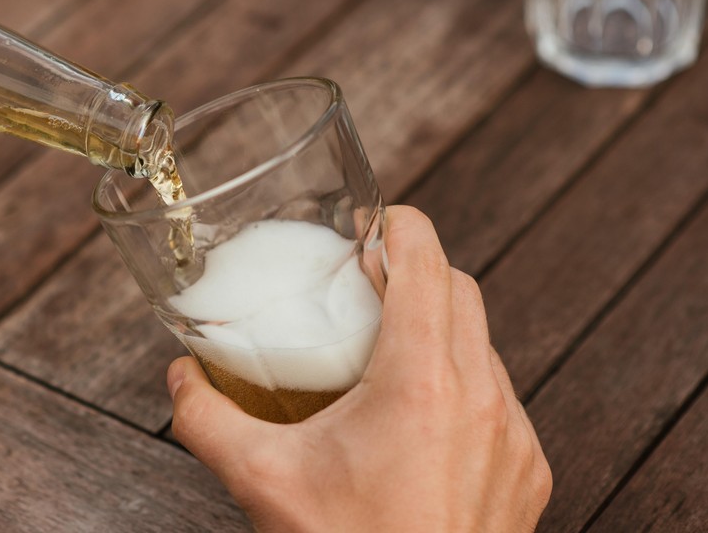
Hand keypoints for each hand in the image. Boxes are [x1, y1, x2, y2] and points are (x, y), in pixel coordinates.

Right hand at [168, 206, 551, 531]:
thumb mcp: (261, 482)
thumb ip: (207, 420)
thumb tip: (180, 378)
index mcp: (422, 384)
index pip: (427, 262)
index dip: (400, 226)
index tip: (372, 223)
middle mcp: (483, 400)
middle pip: (461, 291)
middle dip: (415, 271)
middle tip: (364, 284)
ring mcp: (514, 438)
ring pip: (484, 346)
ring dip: (440, 329)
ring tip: (385, 352)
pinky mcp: (527, 472)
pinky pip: (500, 400)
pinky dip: (462, 386)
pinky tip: (417, 419)